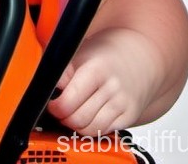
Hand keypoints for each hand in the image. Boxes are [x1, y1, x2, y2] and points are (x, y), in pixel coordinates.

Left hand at [47, 27, 163, 134]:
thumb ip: (62, 71)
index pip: (67, 103)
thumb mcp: (79, 54)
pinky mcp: (130, 115)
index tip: (52, 103)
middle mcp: (112, 88)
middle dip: (63, 118)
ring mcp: (123, 104)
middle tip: (61, 109)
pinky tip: (90, 116)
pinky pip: (104, 132)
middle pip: (76, 119)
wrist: (138, 58)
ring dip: (76, 126)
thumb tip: (48, 89)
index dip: (54, 107)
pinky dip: (92, 128)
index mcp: (96, 71)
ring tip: (74, 113)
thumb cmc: (103, 57)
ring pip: (89, 130)